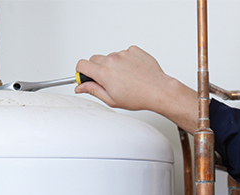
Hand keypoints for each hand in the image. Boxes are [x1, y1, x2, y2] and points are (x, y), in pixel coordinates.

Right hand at [75, 46, 197, 132]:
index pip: (82, 64)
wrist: (159, 91)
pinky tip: (134, 72)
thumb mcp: (112, 99)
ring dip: (114, 65)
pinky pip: (124, 53)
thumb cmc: (139, 97)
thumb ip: (93, 90)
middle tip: (109, 81)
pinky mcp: (134, 50)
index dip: (82, 72)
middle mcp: (112, 60)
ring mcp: (124, 54)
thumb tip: (80, 87)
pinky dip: (126, 60)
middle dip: (97, 68)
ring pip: (110, 57)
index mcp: (104, 73)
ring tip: (126, 78)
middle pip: (94, 59)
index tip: (86, 76)